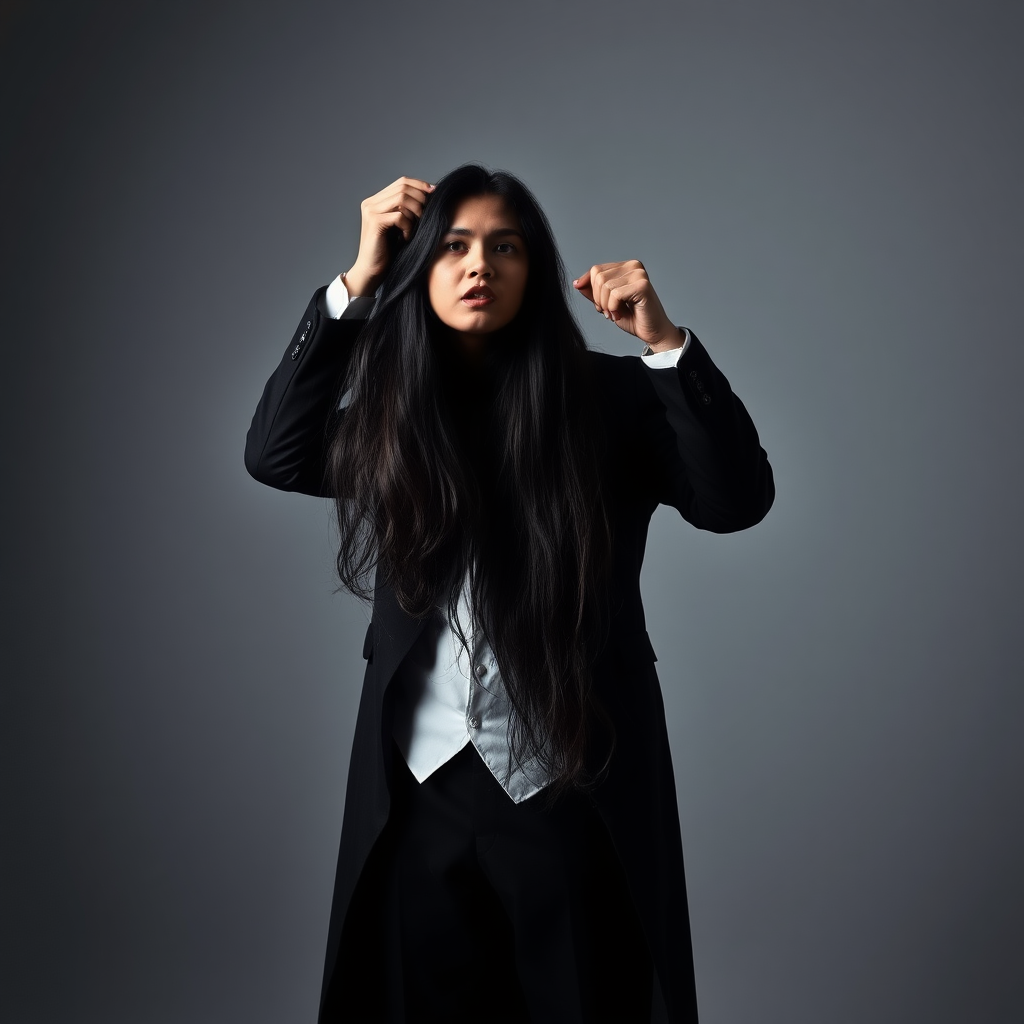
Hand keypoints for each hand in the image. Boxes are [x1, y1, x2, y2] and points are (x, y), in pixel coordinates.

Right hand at [343, 176, 434, 295]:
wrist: (372, 272)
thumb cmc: (389, 252)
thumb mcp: (401, 226)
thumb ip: (409, 210)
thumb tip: (431, 193)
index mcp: (376, 201)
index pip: (402, 182)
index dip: (420, 186)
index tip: (435, 195)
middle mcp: (371, 202)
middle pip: (403, 187)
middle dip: (421, 200)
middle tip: (426, 217)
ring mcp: (371, 211)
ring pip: (402, 198)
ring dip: (415, 212)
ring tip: (416, 228)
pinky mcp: (374, 222)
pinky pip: (399, 216)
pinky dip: (408, 227)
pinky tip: (406, 238)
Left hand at [573, 260, 681, 351]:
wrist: (652, 332)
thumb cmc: (633, 318)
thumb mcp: (606, 303)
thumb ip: (593, 292)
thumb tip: (577, 283)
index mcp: (625, 267)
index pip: (596, 270)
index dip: (592, 291)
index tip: (601, 306)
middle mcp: (633, 266)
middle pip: (598, 277)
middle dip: (598, 299)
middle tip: (609, 312)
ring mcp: (639, 274)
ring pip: (605, 286)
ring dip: (606, 306)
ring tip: (615, 314)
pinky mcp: (642, 286)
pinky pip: (615, 294)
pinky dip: (613, 308)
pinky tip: (620, 315)